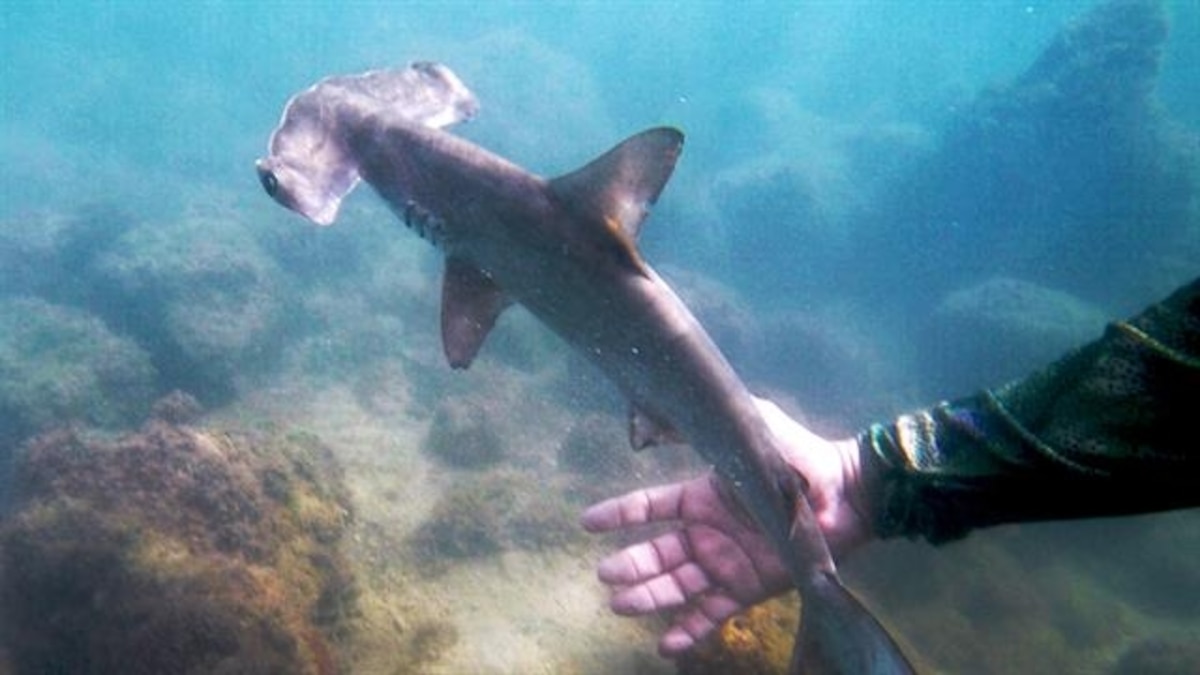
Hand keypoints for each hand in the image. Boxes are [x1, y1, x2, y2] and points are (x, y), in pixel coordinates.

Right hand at [580, 397, 869, 656]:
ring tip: (619, 605)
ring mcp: (726, 563)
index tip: (586, 523)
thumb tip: (656, 422)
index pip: (650, 508)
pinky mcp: (749, 589)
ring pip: (677, 585)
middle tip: (604, 576)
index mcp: (702, 496)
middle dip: (629, 565)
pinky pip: (713, 613)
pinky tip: (665, 644)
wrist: (846, 493)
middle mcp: (707, 533)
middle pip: (657, 553)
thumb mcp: (751, 428)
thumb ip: (706, 429)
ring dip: (648, 596)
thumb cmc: (799, 455)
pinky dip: (690, 630)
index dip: (618, 514)